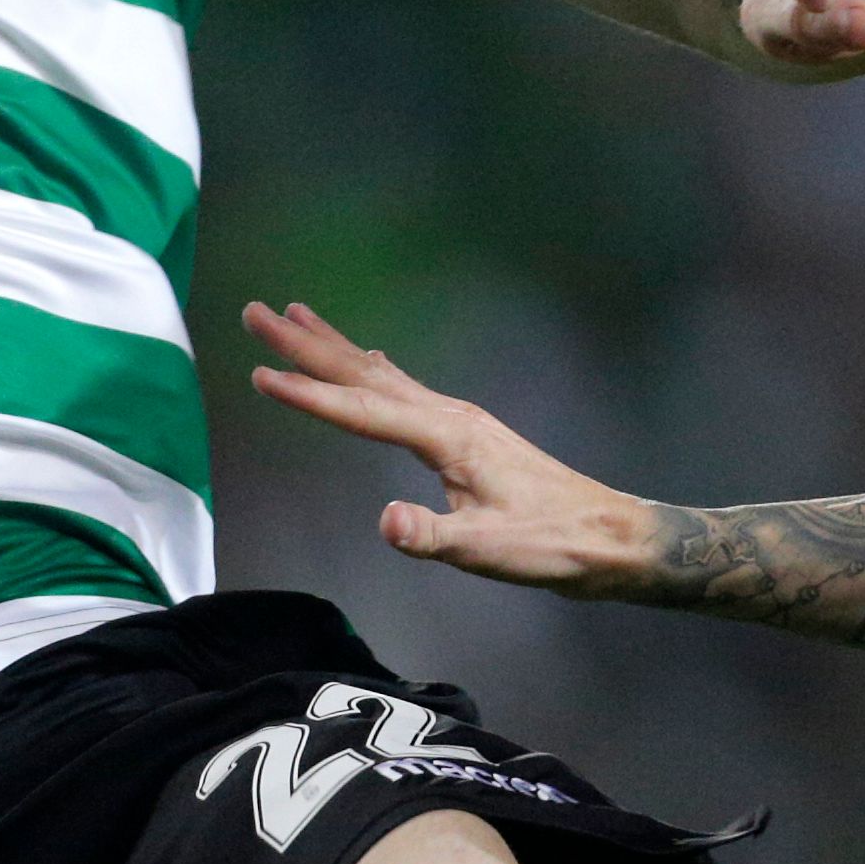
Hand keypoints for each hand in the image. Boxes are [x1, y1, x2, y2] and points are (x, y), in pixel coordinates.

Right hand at [242, 302, 652, 592]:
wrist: (609, 536)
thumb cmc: (553, 544)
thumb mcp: (488, 550)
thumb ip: (433, 536)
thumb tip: (385, 521)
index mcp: (448, 437)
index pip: (361, 412)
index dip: (307, 396)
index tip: (258, 375)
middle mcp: (451, 416)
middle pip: (363, 374)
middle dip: (306, 345)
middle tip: (255, 313)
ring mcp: (460, 420)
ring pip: (381, 374)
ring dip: (335, 348)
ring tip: (296, 317)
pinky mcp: (467, 433)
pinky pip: (403, 388)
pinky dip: (373, 369)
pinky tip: (371, 361)